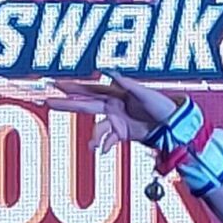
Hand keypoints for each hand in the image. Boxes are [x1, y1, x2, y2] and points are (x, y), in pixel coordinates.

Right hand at [59, 75, 183, 153]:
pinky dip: (105, 145)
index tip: (56, 84)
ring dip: (94, 137)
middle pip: (85, 105)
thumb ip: (127, 83)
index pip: (90, 89)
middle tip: (49, 101)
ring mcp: (117, 119)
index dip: (73, 87)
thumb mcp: (145, 93)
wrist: (174, 125)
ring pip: (98, 127)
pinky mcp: (123, 133)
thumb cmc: (162, 106)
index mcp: (117, 94)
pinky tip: (103, 151)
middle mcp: (114, 106)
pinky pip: (109, 139)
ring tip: (93, 147)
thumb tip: (109, 71)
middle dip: (67, 104)